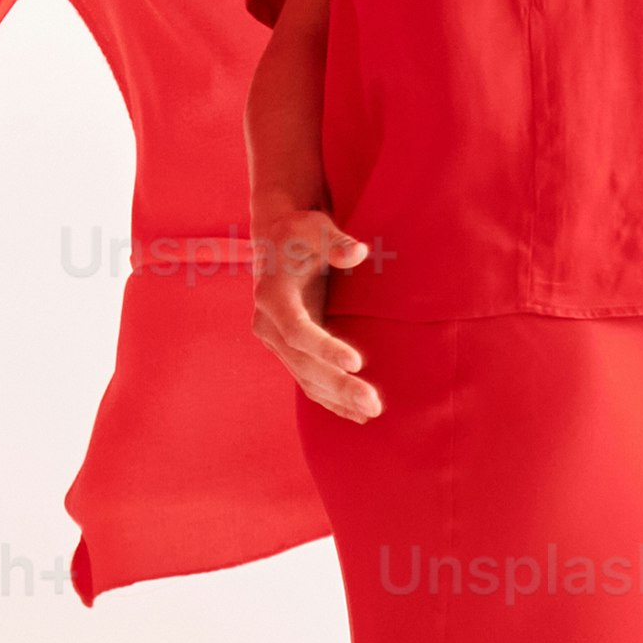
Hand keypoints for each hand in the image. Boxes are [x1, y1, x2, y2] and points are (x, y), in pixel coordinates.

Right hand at [252, 211, 379, 420]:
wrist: (278, 241)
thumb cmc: (301, 231)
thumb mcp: (315, 227)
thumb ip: (335, 241)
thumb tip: (356, 252)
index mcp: (271, 296)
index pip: (298, 331)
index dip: (326, 349)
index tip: (358, 362)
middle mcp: (267, 324)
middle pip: (303, 364)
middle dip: (338, 385)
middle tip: (374, 403)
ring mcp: (276, 341)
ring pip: (306, 378)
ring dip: (338, 398)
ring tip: (373, 411)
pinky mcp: (288, 350)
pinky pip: (308, 380)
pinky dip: (330, 398)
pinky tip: (355, 414)